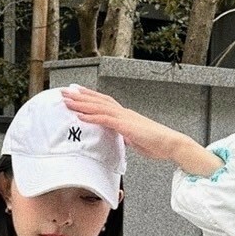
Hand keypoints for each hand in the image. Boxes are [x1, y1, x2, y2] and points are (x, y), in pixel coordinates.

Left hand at [59, 84, 180, 163]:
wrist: (171, 144)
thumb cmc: (156, 143)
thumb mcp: (134, 139)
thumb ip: (123, 136)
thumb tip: (116, 138)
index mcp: (125, 115)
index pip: (103, 102)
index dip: (89, 96)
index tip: (76, 92)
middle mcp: (124, 112)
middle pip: (98, 100)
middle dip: (79, 96)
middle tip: (63, 91)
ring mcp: (125, 118)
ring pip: (99, 107)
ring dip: (81, 103)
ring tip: (67, 100)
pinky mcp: (127, 126)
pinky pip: (106, 120)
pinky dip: (92, 117)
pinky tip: (80, 115)